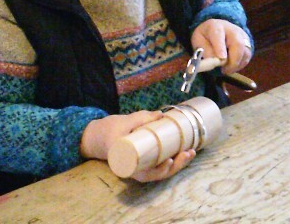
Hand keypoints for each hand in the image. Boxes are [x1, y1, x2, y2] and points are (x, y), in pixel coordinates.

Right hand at [80, 111, 195, 182]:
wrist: (98, 136)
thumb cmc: (109, 130)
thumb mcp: (123, 122)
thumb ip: (141, 118)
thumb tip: (162, 115)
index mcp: (127, 163)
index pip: (145, 173)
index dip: (160, 170)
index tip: (170, 160)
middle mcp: (135, 169)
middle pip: (157, 174)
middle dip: (176, 166)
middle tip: (188, 153)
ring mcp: (140, 167)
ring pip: (161, 171)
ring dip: (178, 164)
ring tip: (190, 152)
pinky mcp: (144, 162)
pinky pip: (159, 165)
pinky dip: (172, 160)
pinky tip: (183, 152)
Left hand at [191, 19, 251, 73]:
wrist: (217, 28)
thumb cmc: (206, 36)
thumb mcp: (198, 41)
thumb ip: (206, 50)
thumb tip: (215, 60)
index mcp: (215, 27)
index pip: (218, 35)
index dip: (220, 47)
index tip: (221, 58)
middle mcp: (231, 29)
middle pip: (237, 44)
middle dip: (233, 61)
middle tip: (224, 70)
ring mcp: (242, 35)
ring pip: (245, 52)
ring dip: (237, 64)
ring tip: (226, 69)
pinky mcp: (248, 42)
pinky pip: (247, 56)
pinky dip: (240, 64)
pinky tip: (232, 66)